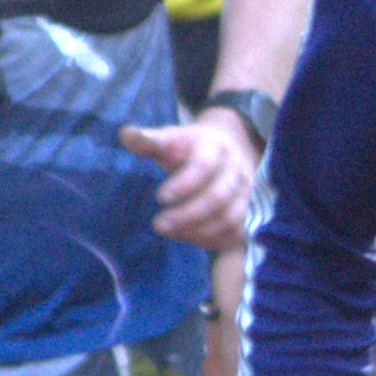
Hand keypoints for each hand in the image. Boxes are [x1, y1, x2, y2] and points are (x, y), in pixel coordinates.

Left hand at [122, 109, 262, 249]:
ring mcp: (245, 193)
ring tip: (172, 233)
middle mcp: (236, 170)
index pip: (204, 167)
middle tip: (159, 225)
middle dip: (187, 215)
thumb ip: (149, 141)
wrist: (229, 148)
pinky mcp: (249, 212)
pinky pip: (238, 233)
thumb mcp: (171, 139)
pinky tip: (189, 237)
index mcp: (215, 148)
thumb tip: (126, 134)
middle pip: (218, 197)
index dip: (183, 185)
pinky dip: (214, 240)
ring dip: (199, 231)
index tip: (160, 197)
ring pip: (230, 219)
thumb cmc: (191, 148)